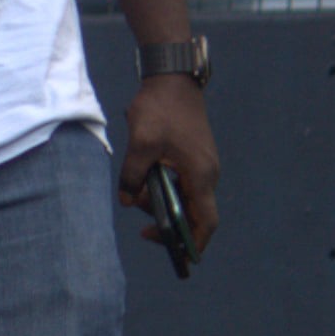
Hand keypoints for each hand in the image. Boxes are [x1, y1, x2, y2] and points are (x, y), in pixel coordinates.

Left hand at [119, 76, 217, 261]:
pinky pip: (182, 183)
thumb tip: (127, 200)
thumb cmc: (160, 109)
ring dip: (163, 202)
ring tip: (139, 190)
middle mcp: (207, 174)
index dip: (194, 243)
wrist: (173, 80)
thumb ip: (133, 175)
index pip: (205, 222)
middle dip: (168, 221)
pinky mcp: (194, 157)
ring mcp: (202, 165)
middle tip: (142, 218)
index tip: (178, 255)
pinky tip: (146, 177)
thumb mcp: (141, 143)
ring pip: (185, 198)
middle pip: (194, 214)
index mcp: (200, 175)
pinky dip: (165, 188)